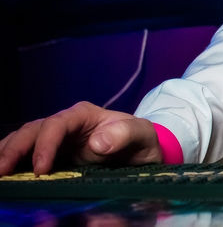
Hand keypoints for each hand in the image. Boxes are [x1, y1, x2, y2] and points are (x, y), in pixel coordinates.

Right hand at [0, 101, 161, 175]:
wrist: (140, 151)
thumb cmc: (140, 140)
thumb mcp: (142, 135)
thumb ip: (125, 134)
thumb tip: (97, 142)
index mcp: (84, 114)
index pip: (57, 124)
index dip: (45, 144)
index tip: (41, 169)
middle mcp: (65, 124)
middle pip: (32, 130)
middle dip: (14, 149)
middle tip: (2, 171)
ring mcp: (55, 139)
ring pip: (23, 139)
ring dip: (6, 152)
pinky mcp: (51, 154)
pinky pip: (25, 154)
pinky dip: (11, 160)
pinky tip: (3, 174)